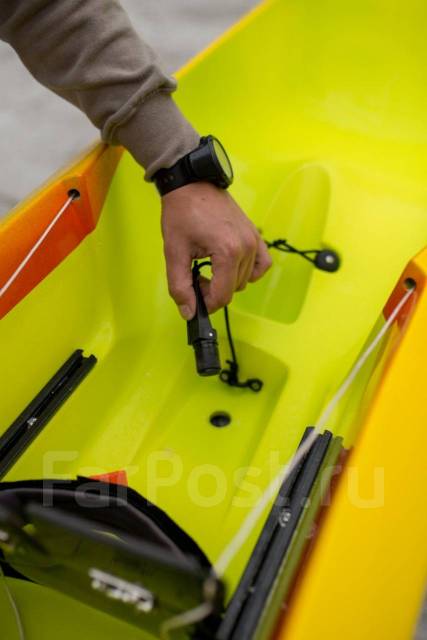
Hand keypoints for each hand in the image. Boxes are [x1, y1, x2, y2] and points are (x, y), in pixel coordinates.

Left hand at [161, 182, 271, 319]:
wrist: (191, 184)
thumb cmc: (181, 213)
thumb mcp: (174, 252)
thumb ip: (180, 286)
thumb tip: (189, 313)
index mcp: (227, 252)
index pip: (222, 296)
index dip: (206, 303)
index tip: (193, 293)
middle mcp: (246, 247)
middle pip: (233, 290)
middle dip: (214, 290)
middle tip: (196, 274)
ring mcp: (254, 240)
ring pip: (245, 280)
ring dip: (227, 281)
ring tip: (209, 266)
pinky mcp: (256, 235)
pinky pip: (262, 265)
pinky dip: (250, 272)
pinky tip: (232, 266)